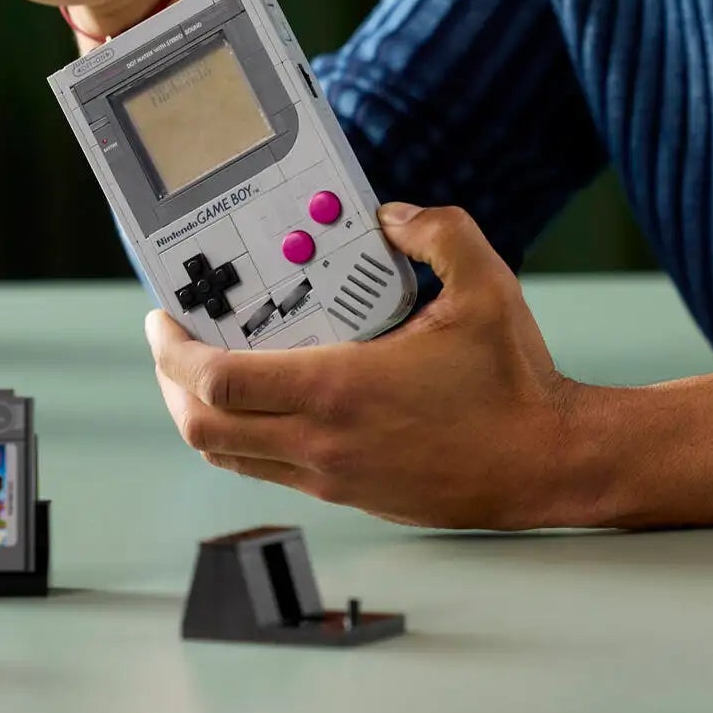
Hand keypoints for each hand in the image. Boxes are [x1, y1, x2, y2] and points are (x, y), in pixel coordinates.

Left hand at [145, 202, 595, 529]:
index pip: (216, 383)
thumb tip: (390, 215)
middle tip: (171, 342)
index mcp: (338, 390)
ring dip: (203, 414)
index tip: (163, 318)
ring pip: (230, 458)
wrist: (549, 463)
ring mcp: (332, 477)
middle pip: (202, 429)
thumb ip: (436, 232)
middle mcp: (322, 442)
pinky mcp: (350, 497)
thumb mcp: (486, 284)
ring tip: (206, 369)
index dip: (171, 352)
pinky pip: (270, 469)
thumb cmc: (515, 381)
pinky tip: (266, 400)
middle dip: (169, 382)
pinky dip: (246, 437)